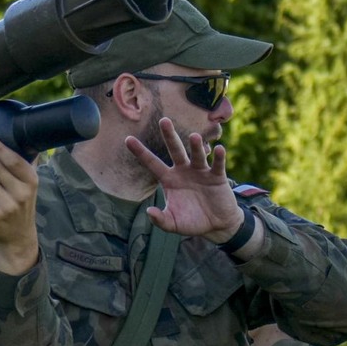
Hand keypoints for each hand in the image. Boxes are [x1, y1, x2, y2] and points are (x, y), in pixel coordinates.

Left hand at [126, 119, 244, 240]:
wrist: (217, 225)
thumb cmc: (192, 221)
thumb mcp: (173, 224)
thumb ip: (160, 220)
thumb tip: (148, 212)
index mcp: (169, 180)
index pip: (152, 163)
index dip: (141, 152)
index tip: (128, 139)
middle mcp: (184, 171)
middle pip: (175, 150)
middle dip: (169, 136)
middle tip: (164, 121)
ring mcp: (201, 171)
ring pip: (197, 155)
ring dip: (196, 146)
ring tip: (194, 137)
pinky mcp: (217, 176)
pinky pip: (217, 165)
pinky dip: (219, 157)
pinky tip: (219, 150)